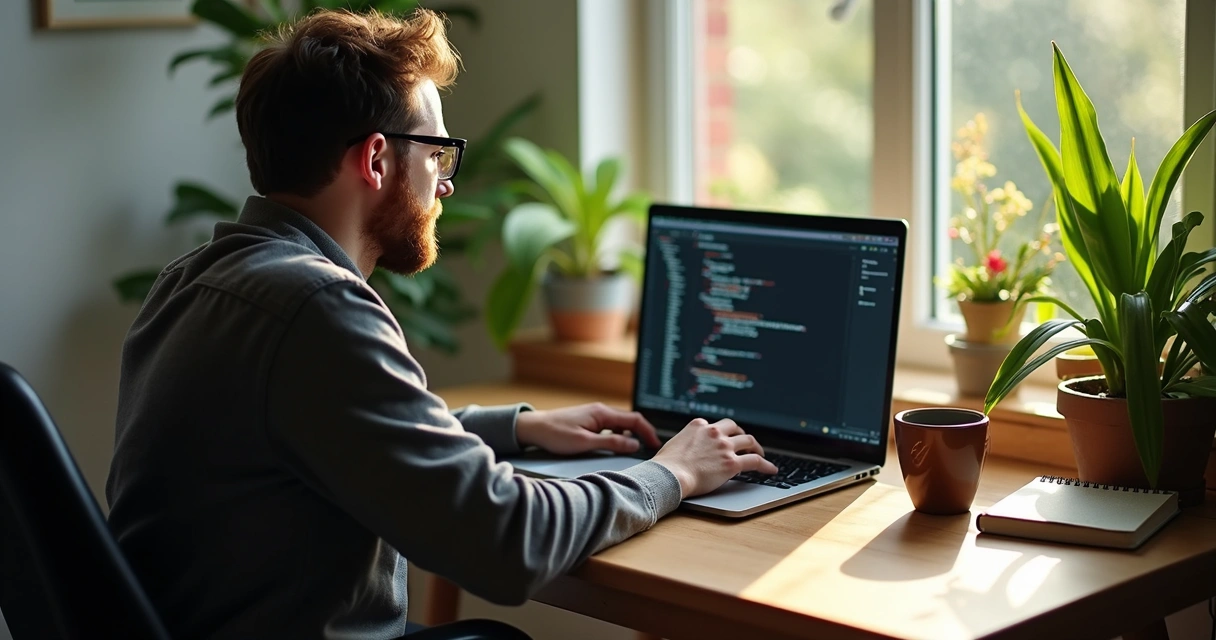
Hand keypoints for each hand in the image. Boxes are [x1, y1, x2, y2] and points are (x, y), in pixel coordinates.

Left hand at [515, 403, 661, 454]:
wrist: (533, 428)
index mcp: (602, 414)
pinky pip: (610, 427)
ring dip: (630, 435)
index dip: (648, 432)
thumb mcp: (585, 443)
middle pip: (630, 420)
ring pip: (620, 424)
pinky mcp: (588, 422)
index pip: (634, 419)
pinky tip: (616, 446)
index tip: (655, 444)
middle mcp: (600, 411)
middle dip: (642, 434)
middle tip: (649, 449)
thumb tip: (634, 444)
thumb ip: (611, 443)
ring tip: (636, 450)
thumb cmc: (555, 434)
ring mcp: (594, 416)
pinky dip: (618, 436)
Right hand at [651, 418, 778, 498]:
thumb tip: (687, 450)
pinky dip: (765, 464)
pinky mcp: (732, 463)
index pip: (716, 425)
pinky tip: (771, 469)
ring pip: (748, 441)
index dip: (722, 433)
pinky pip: (755, 461)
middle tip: (746, 442)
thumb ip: (686, 442)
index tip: (724, 439)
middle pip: (735, 428)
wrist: (670, 475)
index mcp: (699, 425)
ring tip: (760, 453)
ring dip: (756, 447)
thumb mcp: (674, 443)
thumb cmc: (667, 465)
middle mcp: (714, 433)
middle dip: (741, 434)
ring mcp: (724, 447)